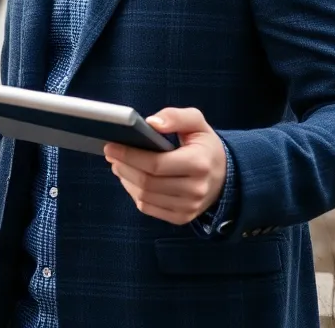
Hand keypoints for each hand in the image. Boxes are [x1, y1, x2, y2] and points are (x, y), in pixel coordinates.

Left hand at [103, 107, 226, 225]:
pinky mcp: (182, 218)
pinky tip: (131, 180)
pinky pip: (148, 208)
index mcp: (199, 163)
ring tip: (118, 165)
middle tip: (111, 154)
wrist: (224, 176)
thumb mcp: (196, 123)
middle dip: (123, 167)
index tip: (111, 146)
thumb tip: (151, 123)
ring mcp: (189, 207)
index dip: (130, 156)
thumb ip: (175, 117)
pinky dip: (134, 193)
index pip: (156, 164)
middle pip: (147, 182)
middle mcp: (196, 189)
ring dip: (126, 180)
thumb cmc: (204, 146)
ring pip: (145, 197)